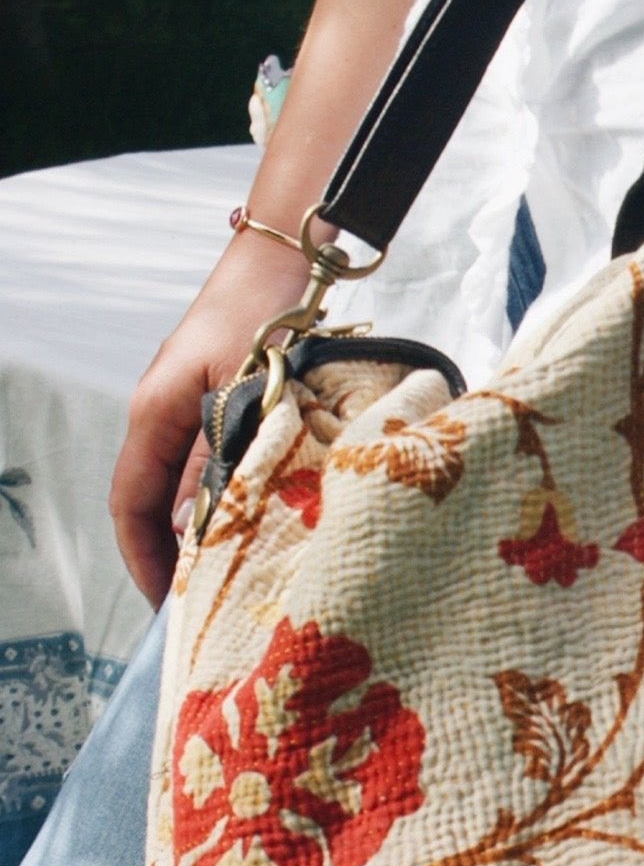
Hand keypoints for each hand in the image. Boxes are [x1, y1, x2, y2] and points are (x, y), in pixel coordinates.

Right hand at [110, 229, 311, 605]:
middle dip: (173, 558)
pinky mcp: (225, 402)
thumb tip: (193, 533)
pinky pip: (216, 465)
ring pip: (188, 487)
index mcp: (155, 412)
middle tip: (202, 608)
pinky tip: (258, 524)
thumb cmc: (265, 313)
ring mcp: (193, 407)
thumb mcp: (240, 396)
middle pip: (155, 502)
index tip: (166, 606)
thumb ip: (217, 463)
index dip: (143, 559)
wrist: (290, 258)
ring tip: (231, 578)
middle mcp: (166, 413)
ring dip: (204, 532)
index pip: (132, 503)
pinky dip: (230, 501)